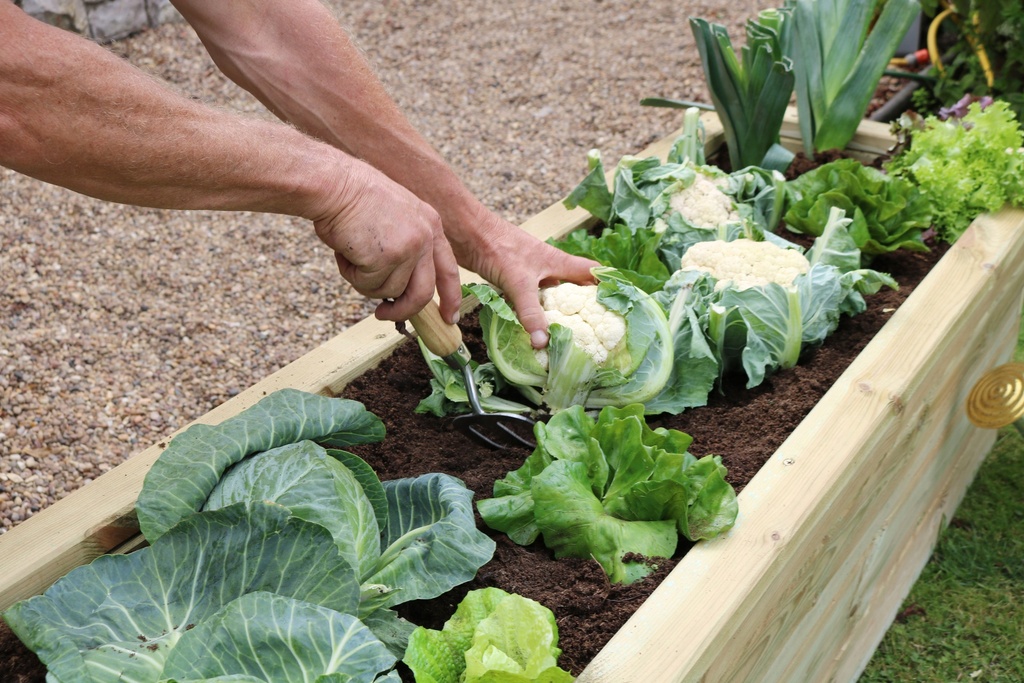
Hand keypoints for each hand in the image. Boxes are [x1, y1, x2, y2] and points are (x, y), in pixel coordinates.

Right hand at [312, 162, 462, 322]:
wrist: (334, 184)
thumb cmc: (354, 198)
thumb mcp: (395, 218)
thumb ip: (406, 248)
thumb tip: (400, 289)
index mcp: (431, 225)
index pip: (448, 269)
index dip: (450, 297)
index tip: (448, 318)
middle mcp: (425, 237)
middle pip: (423, 292)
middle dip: (403, 310)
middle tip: (384, 315)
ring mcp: (408, 248)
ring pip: (389, 290)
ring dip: (365, 280)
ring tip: (352, 253)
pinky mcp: (386, 258)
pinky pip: (367, 284)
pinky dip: (351, 274)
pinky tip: (345, 250)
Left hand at [452, 210, 599, 347]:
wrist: (465, 231)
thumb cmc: (498, 246)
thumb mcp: (519, 282)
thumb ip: (531, 312)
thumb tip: (544, 342)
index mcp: (559, 262)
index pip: (592, 273)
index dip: (608, 286)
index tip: (619, 308)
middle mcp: (548, 268)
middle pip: (573, 289)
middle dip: (583, 308)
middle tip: (593, 333)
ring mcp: (530, 274)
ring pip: (550, 297)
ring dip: (556, 314)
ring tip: (565, 337)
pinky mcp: (512, 280)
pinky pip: (529, 302)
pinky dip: (532, 315)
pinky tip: (532, 330)